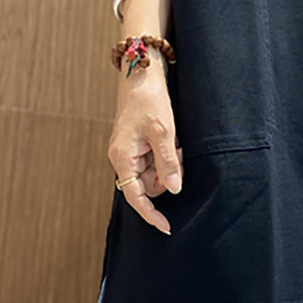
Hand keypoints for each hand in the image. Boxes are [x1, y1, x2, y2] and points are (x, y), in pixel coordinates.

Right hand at [107, 64, 183, 234]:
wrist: (142, 75)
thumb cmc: (149, 100)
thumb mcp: (163, 131)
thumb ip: (168, 162)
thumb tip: (174, 189)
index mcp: (122, 158)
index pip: (135, 197)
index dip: (151, 214)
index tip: (167, 227)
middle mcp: (123, 158)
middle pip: (148, 185)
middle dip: (167, 175)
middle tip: (179, 153)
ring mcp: (130, 152)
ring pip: (154, 173)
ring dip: (169, 164)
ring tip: (176, 143)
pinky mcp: (138, 145)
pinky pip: (155, 160)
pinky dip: (168, 155)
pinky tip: (173, 140)